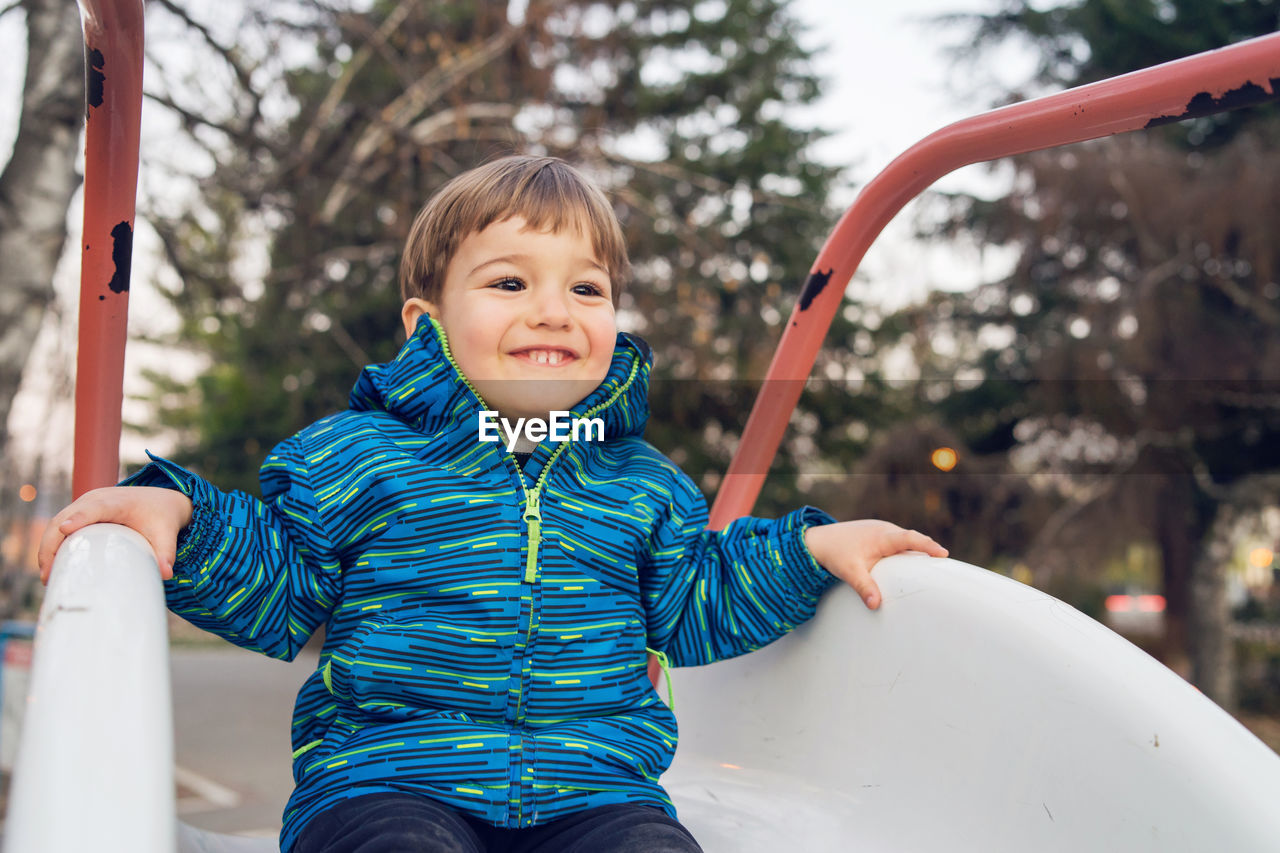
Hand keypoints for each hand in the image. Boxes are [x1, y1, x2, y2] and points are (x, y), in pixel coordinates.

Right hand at [37, 487, 193, 583]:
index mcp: (118, 501)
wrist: (160, 501)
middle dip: (52, 544)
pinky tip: (50, 567)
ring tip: (47, 576)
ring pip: (57, 522)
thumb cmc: (161, 517)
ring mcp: (84, 504)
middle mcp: (96, 499)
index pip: (96, 508)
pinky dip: (51, 544)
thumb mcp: (166, 533)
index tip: (66, 530)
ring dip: (47, 547)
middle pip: (66, 517)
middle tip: (48, 574)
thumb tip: (166, 574)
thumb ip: (166, 553)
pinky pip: (59, 526)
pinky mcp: (79, 512)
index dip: (80, 518)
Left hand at [804, 520, 947, 609]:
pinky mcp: (878, 537)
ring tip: (935, 568)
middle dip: (929, 549)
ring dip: (919, 550)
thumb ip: (863, 587)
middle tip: (946, 565)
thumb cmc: (834, 553)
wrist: (817, 540)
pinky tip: (913, 565)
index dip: (927, 545)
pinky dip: (908, 551)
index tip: (943, 554)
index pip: (910, 538)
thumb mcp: (848, 571)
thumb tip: (875, 605)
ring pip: (906, 541)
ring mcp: (882, 532)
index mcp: (882, 536)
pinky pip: (898, 543)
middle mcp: (885, 531)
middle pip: (912, 539)